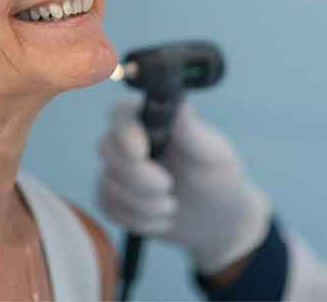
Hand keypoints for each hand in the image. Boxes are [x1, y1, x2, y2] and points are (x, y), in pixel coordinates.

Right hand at [98, 100, 270, 273]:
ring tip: (172, 207)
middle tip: (168, 186)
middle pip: (106, 147)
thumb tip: (180, 104)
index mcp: (154, 121)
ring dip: (142, 203)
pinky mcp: (115, 196)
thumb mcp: (213, 156)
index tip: (142, 152)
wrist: (218, 223)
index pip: (121, 113)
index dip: (125, 132)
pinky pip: (107, 205)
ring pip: (107, 181)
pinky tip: (161, 221)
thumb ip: (192, 132)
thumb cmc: (220, 179)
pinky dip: (136, 219)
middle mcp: (131, 140)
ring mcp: (120, 168)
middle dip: (136, 176)